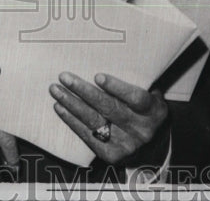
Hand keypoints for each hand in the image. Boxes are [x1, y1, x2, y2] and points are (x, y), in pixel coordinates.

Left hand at [49, 72, 167, 164]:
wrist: (152, 146)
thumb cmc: (145, 110)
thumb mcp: (150, 93)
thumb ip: (135, 80)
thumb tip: (106, 55)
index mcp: (154, 111)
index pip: (136, 99)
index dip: (116, 88)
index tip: (97, 76)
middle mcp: (142, 130)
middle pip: (109, 108)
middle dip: (83, 91)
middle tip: (64, 77)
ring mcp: (126, 145)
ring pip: (94, 121)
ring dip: (71, 104)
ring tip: (56, 90)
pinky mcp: (111, 155)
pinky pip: (88, 136)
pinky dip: (72, 121)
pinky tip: (60, 108)